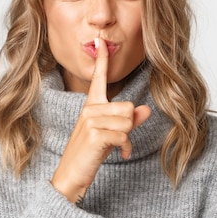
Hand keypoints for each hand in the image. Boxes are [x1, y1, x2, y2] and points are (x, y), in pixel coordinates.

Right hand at [50, 38, 151, 203]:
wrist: (70, 176)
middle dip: (128, 126)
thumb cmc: (89, 154)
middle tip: (117, 140)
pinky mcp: (94, 134)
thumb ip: (128, 121)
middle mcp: (89, 109)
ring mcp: (90, 121)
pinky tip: (119, 155)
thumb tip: (146, 110)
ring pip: (127, 120)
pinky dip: (125, 147)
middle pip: (128, 106)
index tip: (101, 41)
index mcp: (91, 105)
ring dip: (127, 138)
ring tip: (115, 147)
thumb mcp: (110, 135)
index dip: (102, 60)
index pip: (98, 78)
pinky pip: (124, 134)